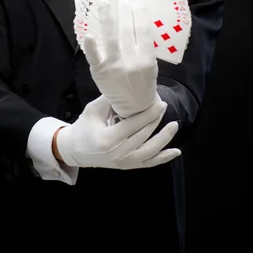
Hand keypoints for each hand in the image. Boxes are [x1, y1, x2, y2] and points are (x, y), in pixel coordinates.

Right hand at [55, 94, 180, 168]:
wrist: (76, 150)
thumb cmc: (84, 127)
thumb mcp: (93, 110)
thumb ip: (110, 100)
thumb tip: (128, 87)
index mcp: (108, 139)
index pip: (134, 125)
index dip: (148, 113)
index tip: (160, 103)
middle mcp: (118, 153)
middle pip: (143, 135)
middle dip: (156, 119)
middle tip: (163, 105)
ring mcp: (125, 162)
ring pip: (150, 151)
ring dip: (164, 138)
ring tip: (174, 125)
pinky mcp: (128, 166)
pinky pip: (149, 163)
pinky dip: (163, 158)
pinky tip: (176, 151)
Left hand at [83, 0, 158, 117]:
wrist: (133, 106)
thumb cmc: (142, 81)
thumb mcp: (151, 64)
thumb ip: (144, 45)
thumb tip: (136, 17)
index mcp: (147, 60)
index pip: (143, 30)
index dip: (139, 12)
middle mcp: (131, 63)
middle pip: (126, 30)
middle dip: (124, 9)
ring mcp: (114, 67)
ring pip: (110, 38)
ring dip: (107, 18)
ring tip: (104, 2)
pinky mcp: (100, 71)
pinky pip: (94, 56)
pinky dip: (91, 46)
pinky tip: (88, 34)